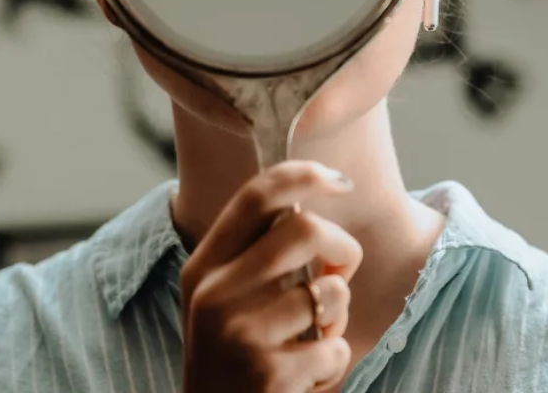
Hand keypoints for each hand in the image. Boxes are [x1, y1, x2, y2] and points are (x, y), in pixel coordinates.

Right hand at [180, 161, 362, 392]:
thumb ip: (262, 255)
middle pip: (306, 230)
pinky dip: (332, 363)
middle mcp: (212, 295)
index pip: (256, 197)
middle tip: (338, 279)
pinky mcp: (266, 372)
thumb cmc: (237, 357)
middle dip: (343, 250)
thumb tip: (317, 198)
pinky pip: (335, 347)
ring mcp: (237, 334)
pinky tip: (302, 378)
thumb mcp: (229, 300)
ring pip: (330, 291)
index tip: (340, 182)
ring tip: (311, 340)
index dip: (305, 176)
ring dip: (337, 318)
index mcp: (204, 268)